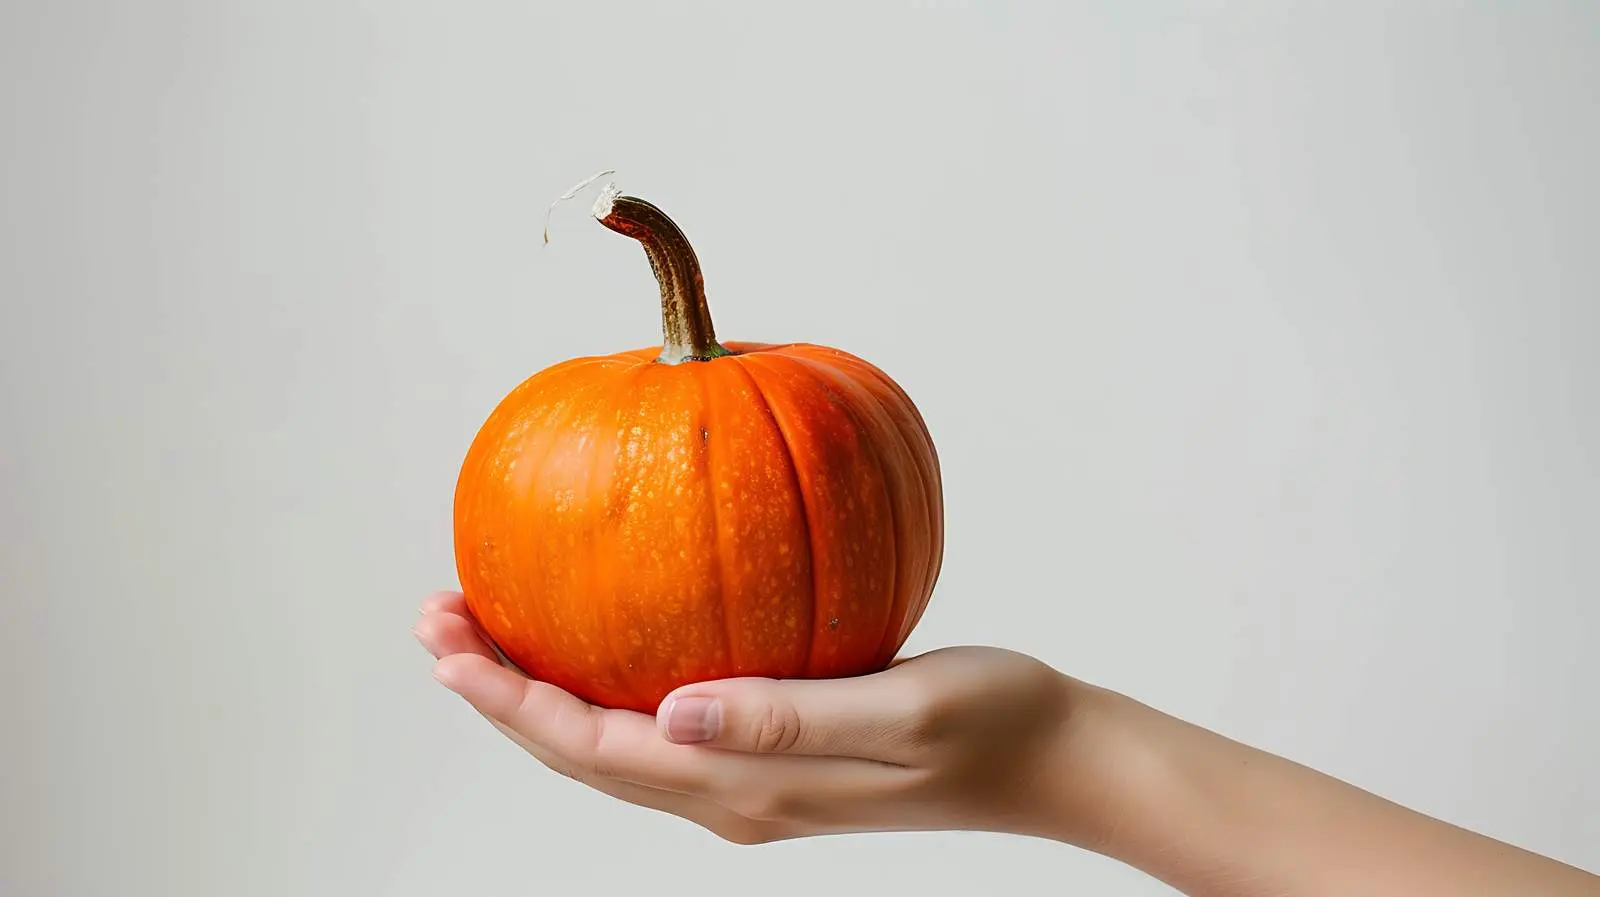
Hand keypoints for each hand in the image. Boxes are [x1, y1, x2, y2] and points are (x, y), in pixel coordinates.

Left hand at [412, 590, 1087, 844]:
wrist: (1049, 759)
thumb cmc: (991, 722)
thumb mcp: (899, 712)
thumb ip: (785, 716)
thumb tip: (671, 711)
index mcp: (748, 788)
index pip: (595, 751)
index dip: (509, 701)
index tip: (445, 641)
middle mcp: (734, 797)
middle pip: (585, 756)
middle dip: (502, 696)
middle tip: (439, 619)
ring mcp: (752, 786)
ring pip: (616, 747)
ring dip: (545, 695)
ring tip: (492, 632)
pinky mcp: (776, 760)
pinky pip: (663, 730)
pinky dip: (608, 690)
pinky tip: (608, 639)